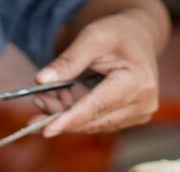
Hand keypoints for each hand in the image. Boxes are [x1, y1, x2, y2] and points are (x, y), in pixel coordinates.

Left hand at [33, 4, 167, 136]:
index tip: (47, 130)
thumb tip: (41, 80)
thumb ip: (68, 60)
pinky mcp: (129, 119)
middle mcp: (142, 103)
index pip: (97, 107)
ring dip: (65, 115)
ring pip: (90, 125)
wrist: (138, 37)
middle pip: (91, 120)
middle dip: (60, 115)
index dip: (70, 120)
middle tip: (36, 100)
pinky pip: (95, 123)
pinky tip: (63, 99)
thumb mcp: (92, 37)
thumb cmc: (117, 34)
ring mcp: (138, 114)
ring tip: (45, 96)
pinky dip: (75, 114)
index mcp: (137, 81)